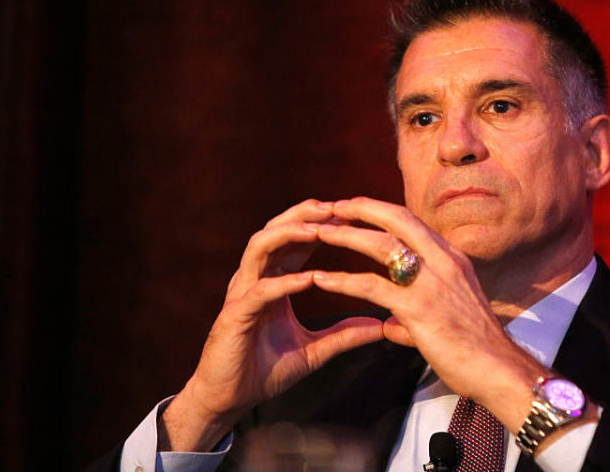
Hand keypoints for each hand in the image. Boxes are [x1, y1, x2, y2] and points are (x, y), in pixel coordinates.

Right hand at [160, 200, 384, 451]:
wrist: (229, 401)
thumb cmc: (265, 372)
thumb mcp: (314, 350)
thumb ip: (344, 334)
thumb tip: (380, 325)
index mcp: (273, 281)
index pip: (295, 240)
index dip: (321, 224)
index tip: (352, 214)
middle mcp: (255, 279)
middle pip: (276, 230)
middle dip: (305, 215)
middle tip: (337, 207)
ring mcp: (242, 294)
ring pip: (260, 247)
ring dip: (290, 235)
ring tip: (320, 229)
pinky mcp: (234, 317)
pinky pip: (259, 291)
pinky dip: (284, 282)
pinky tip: (309, 279)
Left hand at [310, 197, 551, 431]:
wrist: (499, 369)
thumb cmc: (477, 348)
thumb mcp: (452, 315)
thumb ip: (416, 315)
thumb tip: (393, 326)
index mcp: (451, 259)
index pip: (412, 222)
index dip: (381, 211)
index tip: (356, 207)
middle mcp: (443, 261)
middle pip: (396, 220)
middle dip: (361, 208)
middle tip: (332, 206)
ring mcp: (431, 282)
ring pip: (381, 246)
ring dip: (345, 236)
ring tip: (316, 232)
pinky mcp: (418, 307)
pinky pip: (371, 286)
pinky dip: (342, 280)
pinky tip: (319, 279)